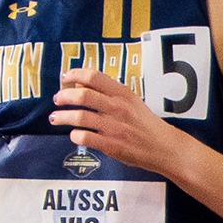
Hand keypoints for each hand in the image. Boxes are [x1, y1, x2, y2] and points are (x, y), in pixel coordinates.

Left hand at [49, 67, 188, 175]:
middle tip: (58, 100)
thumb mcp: (132, 103)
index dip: (74, 75)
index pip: (94, 77)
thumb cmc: (147, 125)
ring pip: (79, 117)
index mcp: (124, 95)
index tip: (65, 78)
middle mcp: (118, 108)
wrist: (165, 147)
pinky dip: (74, 135)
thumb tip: (81, 86)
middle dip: (63, 96)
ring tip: (56, 118)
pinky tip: (75, 135)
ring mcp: (114, 127)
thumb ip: (110, 95)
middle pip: (82, 95)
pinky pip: (84, 138)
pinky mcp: (112, 145)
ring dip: (62, 117)